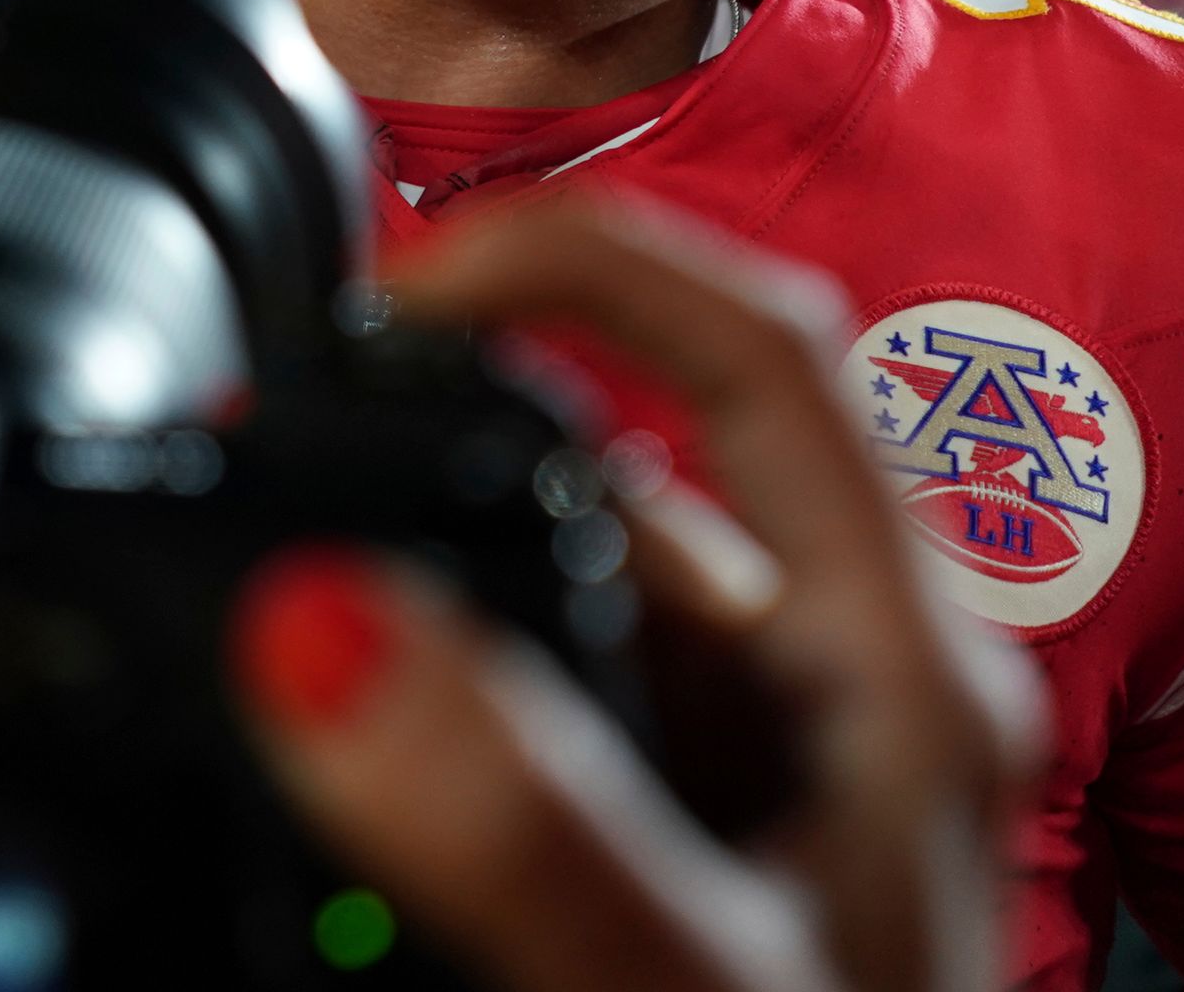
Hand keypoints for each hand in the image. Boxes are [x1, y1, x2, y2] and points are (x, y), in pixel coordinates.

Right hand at [230, 197, 1040, 991]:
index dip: (570, 265)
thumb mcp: (684, 985)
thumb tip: (321, 615)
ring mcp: (779, 796)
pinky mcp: (705, 870)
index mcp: (899, 677)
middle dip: (453, 455)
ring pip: (590, 612)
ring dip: (443, 599)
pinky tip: (363, 763)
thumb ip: (519, 821)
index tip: (384, 291)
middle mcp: (850, 708)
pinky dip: (452, 715)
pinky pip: (568, 730)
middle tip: (285, 487)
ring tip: (300, 656)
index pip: (750, 353)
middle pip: (643, 482)